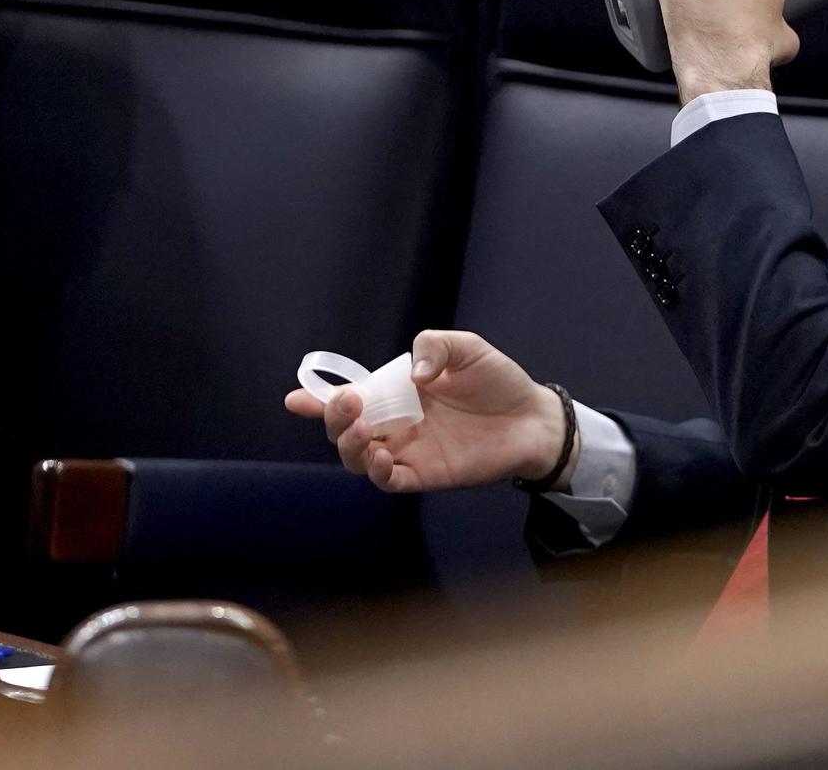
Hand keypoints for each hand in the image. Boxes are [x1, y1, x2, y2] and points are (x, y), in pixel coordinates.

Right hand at [282, 330, 573, 492]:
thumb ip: (434, 347)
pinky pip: (390, 481)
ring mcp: (409, 450)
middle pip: (345, 431)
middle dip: (334, 420)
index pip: (350, 398)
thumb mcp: (466, 347)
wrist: (533, 416)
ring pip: (359, 459)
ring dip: (350, 447)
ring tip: (363, 430)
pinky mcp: (426, 473)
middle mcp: (396, 424)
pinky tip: (382, 457)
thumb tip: (413, 375)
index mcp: (396, 393)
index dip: (318, 400)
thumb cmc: (497, 380)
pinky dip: (378, 473)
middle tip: (349, 403)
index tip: (295, 398)